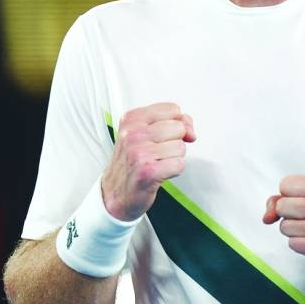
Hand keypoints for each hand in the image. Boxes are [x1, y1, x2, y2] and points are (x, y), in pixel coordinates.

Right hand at [101, 102, 195, 221]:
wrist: (114, 194)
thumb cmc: (130, 163)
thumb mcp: (142, 134)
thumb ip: (170, 123)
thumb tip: (190, 130)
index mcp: (131, 119)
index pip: (172, 109)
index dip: (178, 123)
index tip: (170, 134)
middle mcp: (133, 134)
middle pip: (179, 127)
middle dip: (175, 142)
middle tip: (159, 152)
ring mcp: (140, 152)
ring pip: (180, 147)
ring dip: (174, 158)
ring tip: (157, 163)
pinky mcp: (148, 171)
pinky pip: (179, 164)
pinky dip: (174, 171)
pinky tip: (160, 173)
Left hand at [262, 175, 304, 273]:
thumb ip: (289, 198)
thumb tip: (266, 216)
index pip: (285, 185)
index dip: (289, 195)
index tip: (301, 202)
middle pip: (282, 206)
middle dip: (289, 215)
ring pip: (284, 227)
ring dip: (294, 232)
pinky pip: (292, 244)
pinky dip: (300, 244)